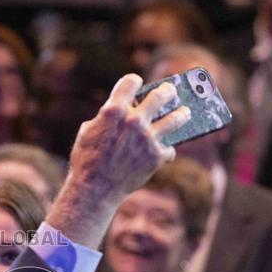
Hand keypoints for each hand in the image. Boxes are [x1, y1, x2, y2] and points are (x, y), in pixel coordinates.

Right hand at [46, 75, 188, 246]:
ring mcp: (147, 139)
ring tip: (185, 112)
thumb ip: (105, 118)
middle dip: (167, 92)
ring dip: (182, 114)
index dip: (134, 82)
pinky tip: (165, 152)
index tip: (138, 84)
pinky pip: (169, 149)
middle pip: (161, 95)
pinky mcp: (156, 157)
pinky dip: (165, 151)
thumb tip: (120, 113)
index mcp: (113, 111)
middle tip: (169, 92)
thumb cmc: (86, 161)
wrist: (94, 190)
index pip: (131, 82)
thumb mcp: (88, 132)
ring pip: (176, 119)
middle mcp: (134, 121)